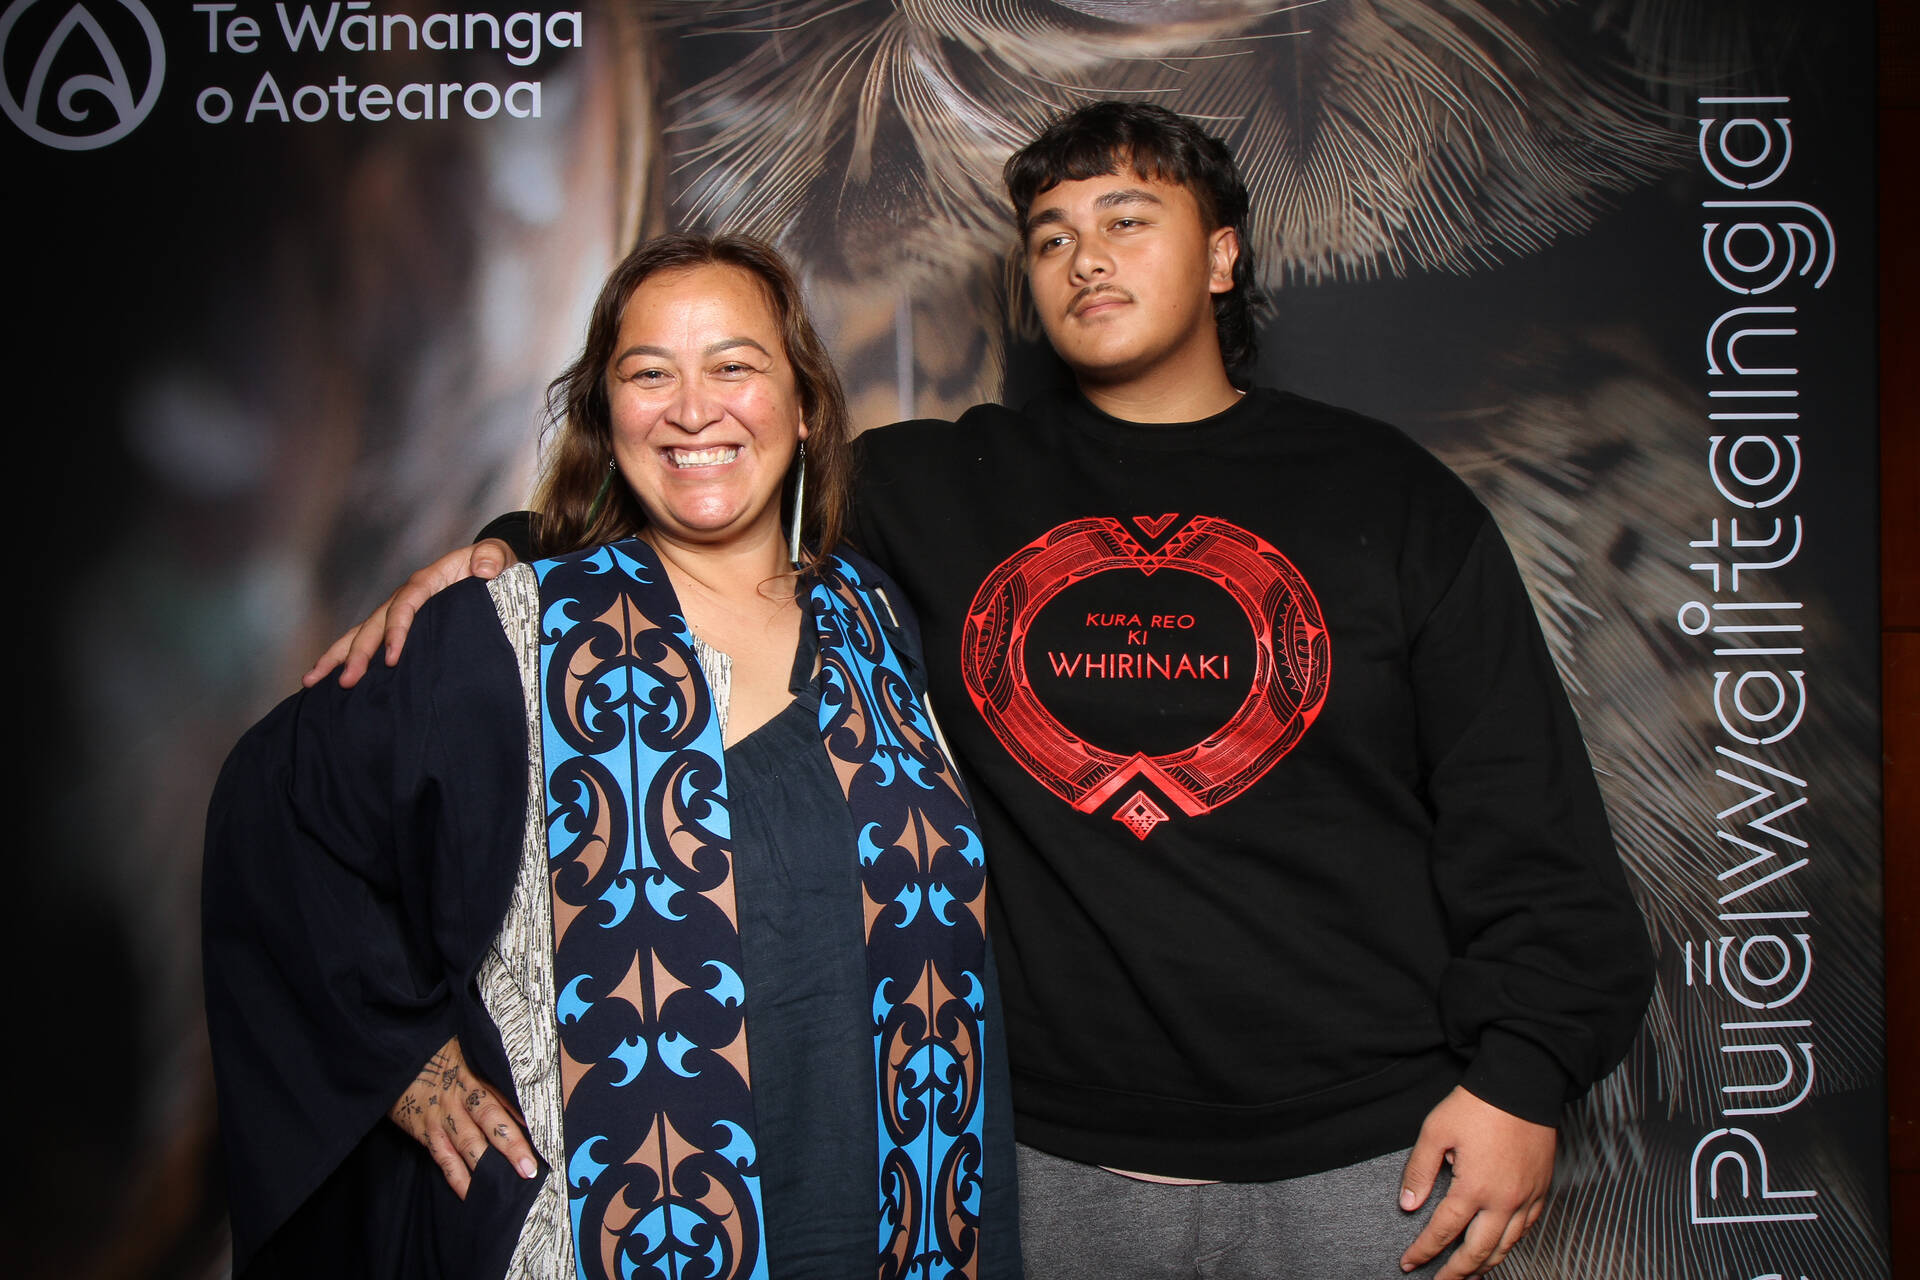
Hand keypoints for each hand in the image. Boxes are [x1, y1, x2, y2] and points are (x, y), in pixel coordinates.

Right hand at [303, 538, 514, 688]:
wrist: (486, 568)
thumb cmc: (490, 563)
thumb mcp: (496, 555)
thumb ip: (492, 558)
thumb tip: (483, 569)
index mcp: (425, 582)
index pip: (404, 607)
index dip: (396, 631)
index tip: (394, 658)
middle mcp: (403, 597)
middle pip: (373, 625)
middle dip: (357, 654)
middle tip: (346, 681)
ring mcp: (396, 611)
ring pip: (360, 634)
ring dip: (337, 657)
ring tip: (312, 680)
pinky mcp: (396, 626)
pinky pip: (367, 640)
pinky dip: (345, 657)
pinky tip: (328, 678)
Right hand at [388, 1035, 538, 1198]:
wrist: (396, 1055)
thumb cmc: (438, 1051)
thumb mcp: (468, 1048)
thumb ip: (494, 1063)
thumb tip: (529, 1072)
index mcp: (476, 1074)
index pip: (506, 1094)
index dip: (525, 1113)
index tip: (547, 1129)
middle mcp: (461, 1096)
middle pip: (491, 1120)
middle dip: (512, 1146)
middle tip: (531, 1167)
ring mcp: (442, 1116)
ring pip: (468, 1144)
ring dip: (488, 1168)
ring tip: (508, 1186)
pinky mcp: (425, 1131)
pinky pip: (443, 1159)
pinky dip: (458, 1178)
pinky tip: (471, 1194)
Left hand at [1398, 1086, 1554, 1277]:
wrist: (1523, 1085)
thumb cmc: (1478, 1105)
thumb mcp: (1435, 1131)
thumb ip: (1420, 1170)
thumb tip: (1408, 1204)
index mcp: (1473, 1187)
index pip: (1443, 1231)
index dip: (1423, 1251)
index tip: (1409, 1263)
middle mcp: (1503, 1201)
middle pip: (1478, 1251)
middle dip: (1456, 1272)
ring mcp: (1526, 1198)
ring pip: (1506, 1246)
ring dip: (1485, 1265)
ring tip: (1469, 1275)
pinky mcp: (1541, 1190)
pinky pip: (1527, 1229)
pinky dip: (1511, 1245)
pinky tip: (1500, 1248)